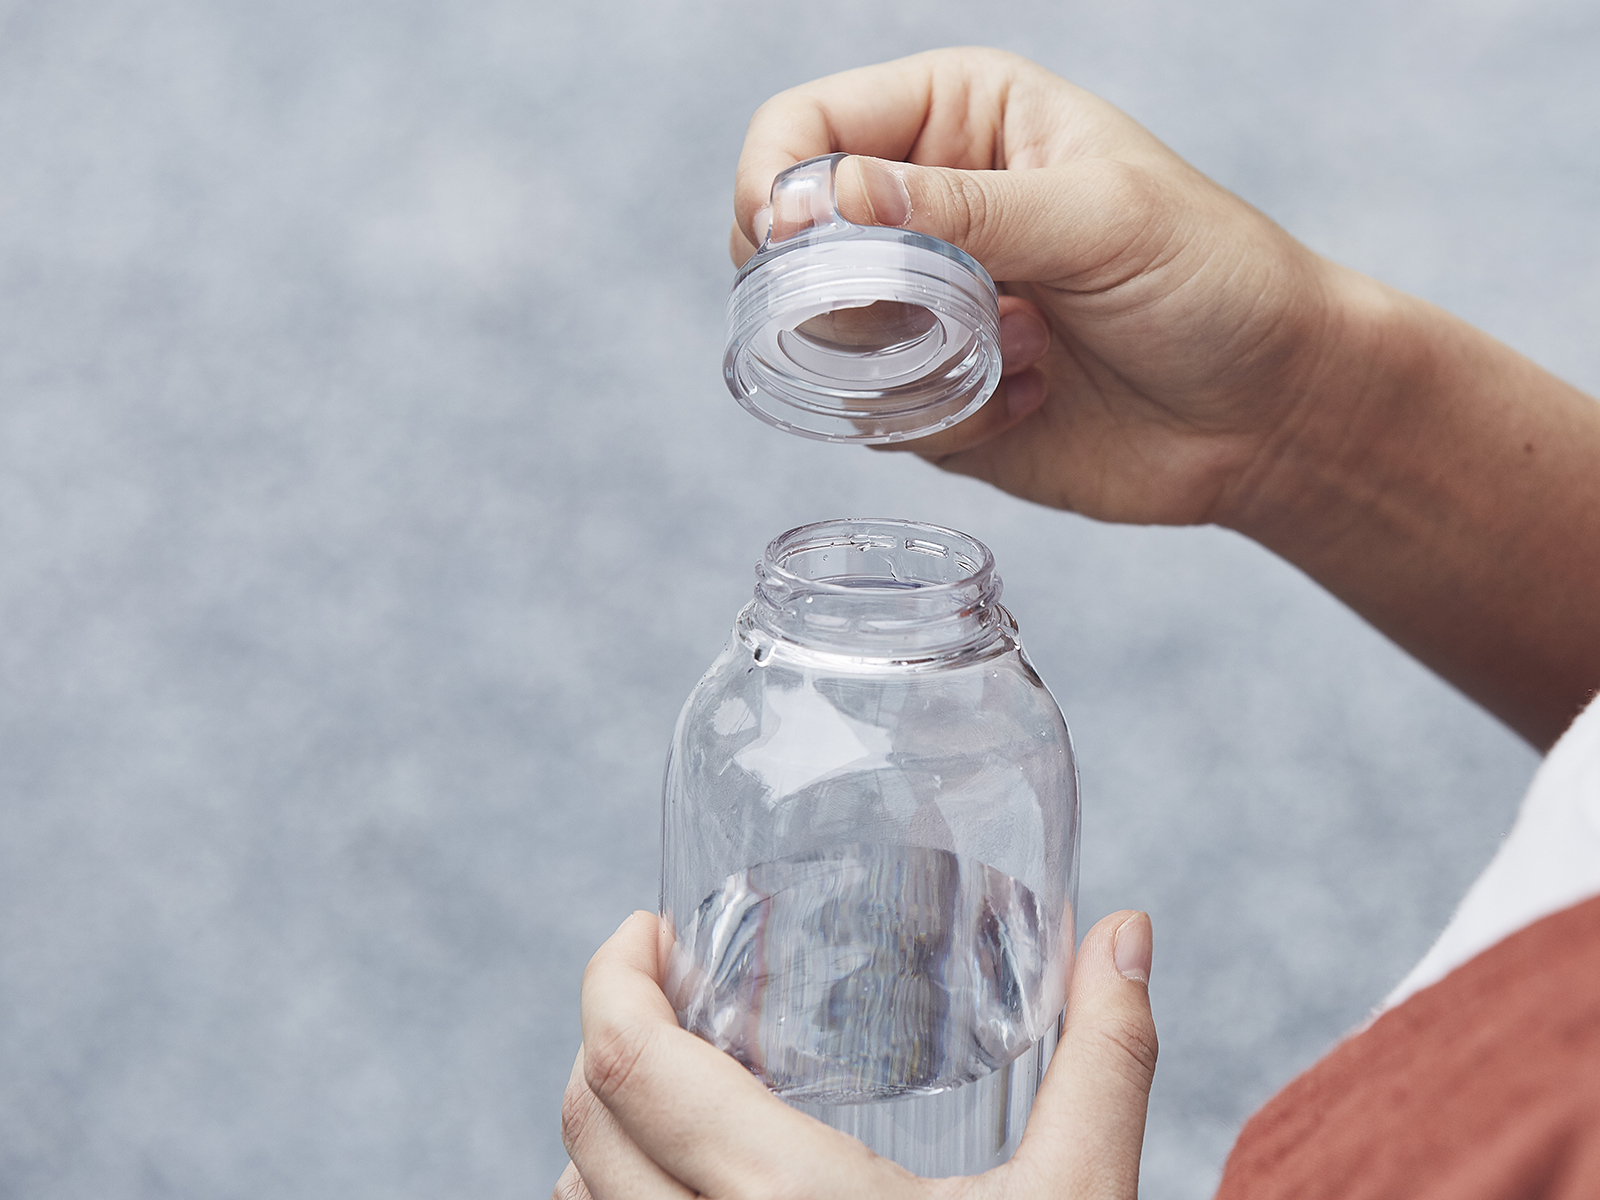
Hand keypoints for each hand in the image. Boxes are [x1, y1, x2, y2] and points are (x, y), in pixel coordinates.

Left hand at [555, 909, 1156, 1198]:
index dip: (612, 975)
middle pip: (583, 1119)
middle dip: (611, 1031)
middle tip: (676, 988)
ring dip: (605, 1128)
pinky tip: (688, 1187)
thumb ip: (1107, 1059)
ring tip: (681, 1083)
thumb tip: (1125, 930)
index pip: (628, 1065)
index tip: (650, 929)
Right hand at [730, 47, 1339, 527]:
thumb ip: (965, 207)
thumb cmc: (1212, 279)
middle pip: (783, 243)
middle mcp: (921, 211)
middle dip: (834, 289)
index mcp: (955, 121)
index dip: (773, 180)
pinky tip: (1032, 398)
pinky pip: (873, 417)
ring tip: (1019, 348)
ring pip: (817, 340)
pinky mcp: (930, 398)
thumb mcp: (1100, 218)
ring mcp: (920, 310)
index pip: (804, 127)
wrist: (1268, 412)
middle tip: (921, 311)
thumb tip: (829, 197)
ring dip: (901, 359)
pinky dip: (942, 416)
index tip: (787, 241)